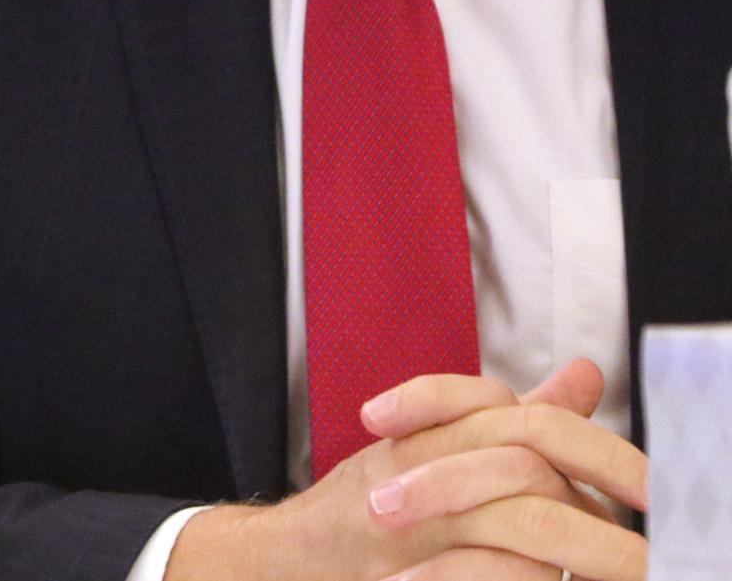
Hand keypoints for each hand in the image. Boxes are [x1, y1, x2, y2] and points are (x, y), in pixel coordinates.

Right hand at [166, 360, 646, 580]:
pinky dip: (517, 577)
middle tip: (651, 554)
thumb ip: (512, 418)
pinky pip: (472, 572)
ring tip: (615, 567)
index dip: (598, 452)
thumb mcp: (434, 449)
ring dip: (569, 546)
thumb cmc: (362, 510)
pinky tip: (544, 578)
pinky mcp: (404, 575)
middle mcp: (422, 472)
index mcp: (437, 437)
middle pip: (525, 468)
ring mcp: (412, 527)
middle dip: (596, 513)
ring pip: (509, 518)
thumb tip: (586, 373)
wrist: (279, 562)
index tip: (655, 493)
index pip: (528, 425)